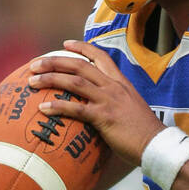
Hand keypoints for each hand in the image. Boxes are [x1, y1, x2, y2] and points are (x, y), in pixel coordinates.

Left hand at [28, 40, 164, 166]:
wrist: (156, 145)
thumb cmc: (143, 133)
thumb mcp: (130, 110)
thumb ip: (115, 104)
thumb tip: (100, 109)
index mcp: (121, 83)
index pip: (100, 56)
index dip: (81, 48)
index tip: (64, 44)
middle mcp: (113, 87)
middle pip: (79, 65)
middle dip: (54, 61)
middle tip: (35, 64)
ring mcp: (108, 100)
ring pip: (74, 81)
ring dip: (50, 79)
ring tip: (32, 81)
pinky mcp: (104, 117)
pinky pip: (76, 109)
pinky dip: (57, 107)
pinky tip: (43, 109)